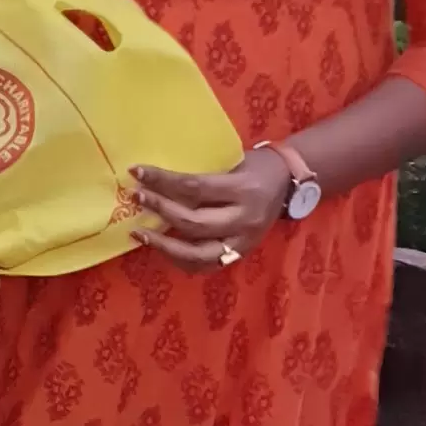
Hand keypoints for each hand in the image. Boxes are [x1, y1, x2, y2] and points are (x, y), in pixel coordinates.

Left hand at [131, 148, 290, 272]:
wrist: (289, 182)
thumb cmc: (256, 165)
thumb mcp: (233, 160)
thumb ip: (202, 173)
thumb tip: (156, 177)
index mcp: (243, 189)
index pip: (194, 187)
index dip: (162, 181)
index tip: (137, 172)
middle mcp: (244, 219)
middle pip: (193, 222)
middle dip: (160, 210)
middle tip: (136, 197)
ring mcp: (243, 241)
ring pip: (197, 253)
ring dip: (164, 245)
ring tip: (140, 232)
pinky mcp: (241, 254)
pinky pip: (205, 265)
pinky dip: (180, 259)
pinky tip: (162, 248)